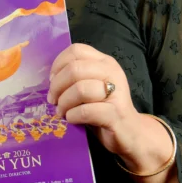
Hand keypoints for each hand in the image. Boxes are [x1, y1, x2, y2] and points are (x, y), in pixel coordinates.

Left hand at [48, 43, 140, 157]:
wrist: (131, 133)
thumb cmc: (104, 109)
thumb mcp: (91, 87)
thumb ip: (75, 78)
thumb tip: (51, 80)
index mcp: (104, 62)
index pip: (76, 50)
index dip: (58, 64)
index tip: (52, 80)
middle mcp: (112, 72)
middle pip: (74, 69)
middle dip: (57, 86)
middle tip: (53, 100)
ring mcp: (116, 92)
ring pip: (79, 89)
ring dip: (64, 102)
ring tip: (61, 112)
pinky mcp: (116, 113)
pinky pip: (86, 110)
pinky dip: (72, 115)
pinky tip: (71, 119)